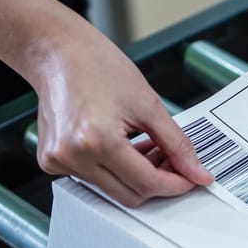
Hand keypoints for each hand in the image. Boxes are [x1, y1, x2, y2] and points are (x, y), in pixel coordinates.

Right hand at [30, 30, 213, 206]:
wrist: (58, 53)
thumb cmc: (98, 66)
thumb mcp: (149, 104)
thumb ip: (177, 144)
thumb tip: (197, 172)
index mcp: (97, 141)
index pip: (146, 183)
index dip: (176, 183)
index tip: (191, 177)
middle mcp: (72, 157)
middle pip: (130, 195)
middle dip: (158, 181)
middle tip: (173, 158)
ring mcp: (58, 162)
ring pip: (113, 189)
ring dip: (137, 175)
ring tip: (149, 146)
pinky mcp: (51, 161)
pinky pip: (93, 179)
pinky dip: (116, 169)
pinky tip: (125, 147)